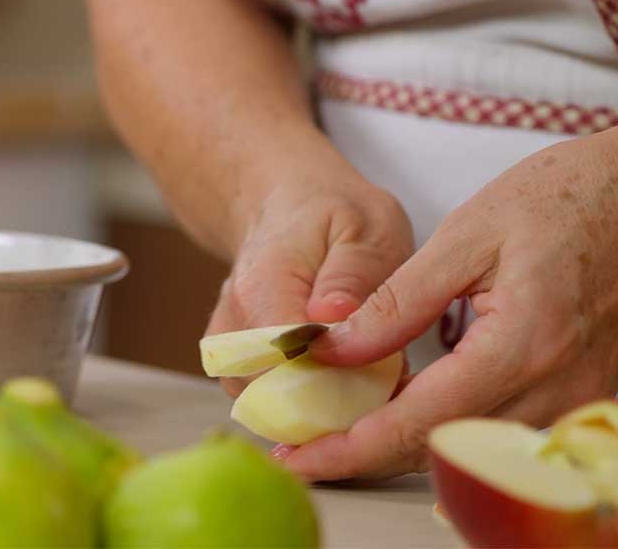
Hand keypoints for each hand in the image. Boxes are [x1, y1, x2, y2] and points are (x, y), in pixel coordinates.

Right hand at [207, 172, 413, 395]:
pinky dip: (310, 400)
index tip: (388, 379)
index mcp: (263, 288)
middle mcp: (233, 326)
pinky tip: (340, 372)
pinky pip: (272, 405)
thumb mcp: (366, 226)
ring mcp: (228, 350)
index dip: (343, 386)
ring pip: (276, 411)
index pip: (291, 366)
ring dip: (325, 405)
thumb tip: (333, 317)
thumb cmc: (334, 214)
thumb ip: (355, 274)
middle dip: (338, 404)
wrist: (287, 206)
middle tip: (387, 379)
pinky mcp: (235, 366)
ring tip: (365, 370)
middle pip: (280, 401)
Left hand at [283, 115, 617, 480]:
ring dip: (402, 446)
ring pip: (470, 448)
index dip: (352, 447)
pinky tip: (402, 412)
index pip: (422, 422)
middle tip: (303, 447)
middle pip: (443, 450)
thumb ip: (399, 300)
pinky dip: (443, 430)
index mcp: (523, 344)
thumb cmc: (565, 198)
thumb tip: (337, 346)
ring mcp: (575, 397)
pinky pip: (498, 430)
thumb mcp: (467, 235)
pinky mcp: (579, 391)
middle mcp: (556, 387)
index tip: (299, 455)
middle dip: (366, 456)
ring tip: (338, 431)